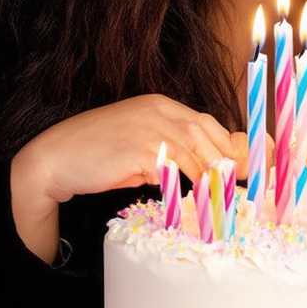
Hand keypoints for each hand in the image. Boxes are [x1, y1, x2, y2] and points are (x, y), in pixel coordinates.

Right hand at [16, 97, 241, 208]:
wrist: (55, 158)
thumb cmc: (101, 156)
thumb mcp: (144, 148)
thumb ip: (175, 152)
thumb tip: (214, 171)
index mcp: (161, 106)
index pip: (209, 124)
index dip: (232, 148)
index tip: (250, 170)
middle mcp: (158, 111)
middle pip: (209, 138)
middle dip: (229, 166)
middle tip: (241, 190)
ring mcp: (149, 127)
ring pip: (197, 154)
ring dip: (212, 181)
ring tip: (221, 201)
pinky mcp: (140, 149)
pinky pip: (177, 171)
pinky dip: (190, 189)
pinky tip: (195, 202)